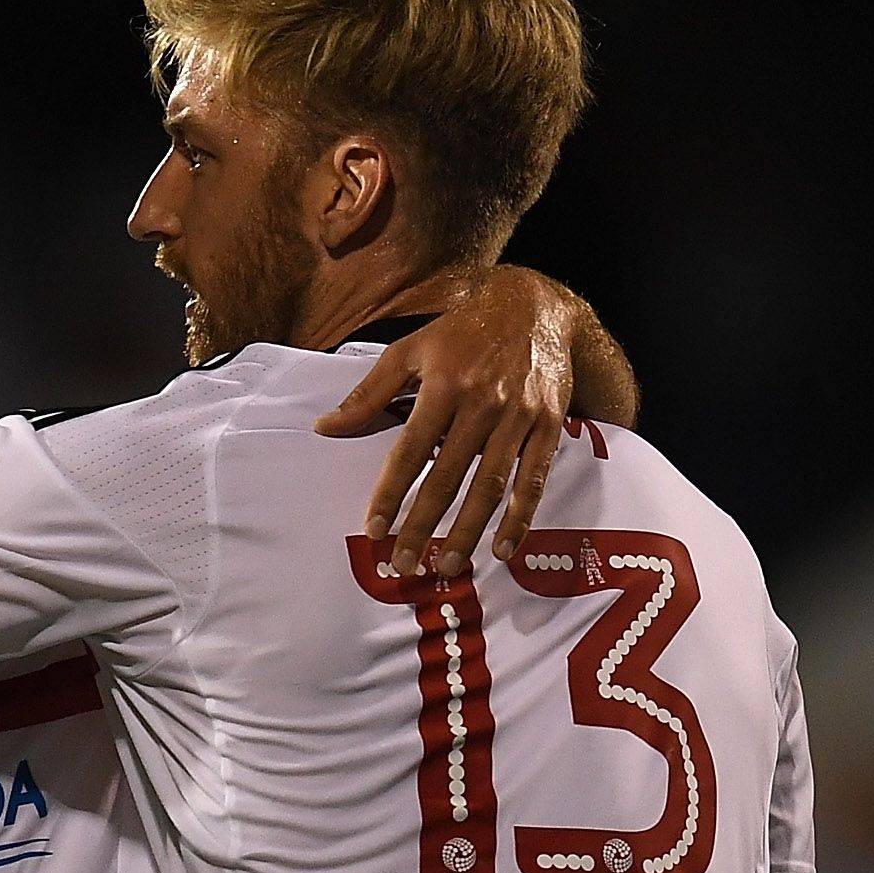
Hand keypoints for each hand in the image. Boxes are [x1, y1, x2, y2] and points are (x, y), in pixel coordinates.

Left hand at [314, 265, 576, 578]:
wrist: (534, 306)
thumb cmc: (461, 331)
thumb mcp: (410, 350)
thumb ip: (368, 393)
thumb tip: (325, 427)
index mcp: (443, 387)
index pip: (410, 451)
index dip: (391, 493)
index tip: (374, 529)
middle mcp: (482, 405)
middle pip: (448, 477)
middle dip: (424, 525)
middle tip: (403, 564)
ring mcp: (518, 417)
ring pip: (490, 485)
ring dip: (468, 530)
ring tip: (446, 566)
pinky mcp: (549, 425)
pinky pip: (533, 478)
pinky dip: (520, 516)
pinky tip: (503, 546)